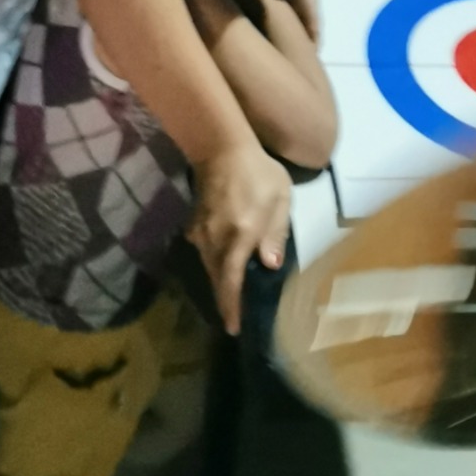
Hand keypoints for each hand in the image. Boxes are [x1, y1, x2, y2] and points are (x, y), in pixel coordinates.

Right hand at [188, 142, 290, 334]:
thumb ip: (276, 233)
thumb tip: (270, 265)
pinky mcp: (195, 224)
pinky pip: (203, 252)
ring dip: (220, 281)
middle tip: (234, 316)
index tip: (233, 328)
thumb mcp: (280, 198)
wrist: (223, 147)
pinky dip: (214, 262)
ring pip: (209, 266)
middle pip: (217, 278)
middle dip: (225, 299)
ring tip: (231, 293)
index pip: (231, 280)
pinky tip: (224, 261)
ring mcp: (201, 232)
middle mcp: (216, 239)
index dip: (231, 306)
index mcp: (240, 235)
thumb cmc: (258, 171)